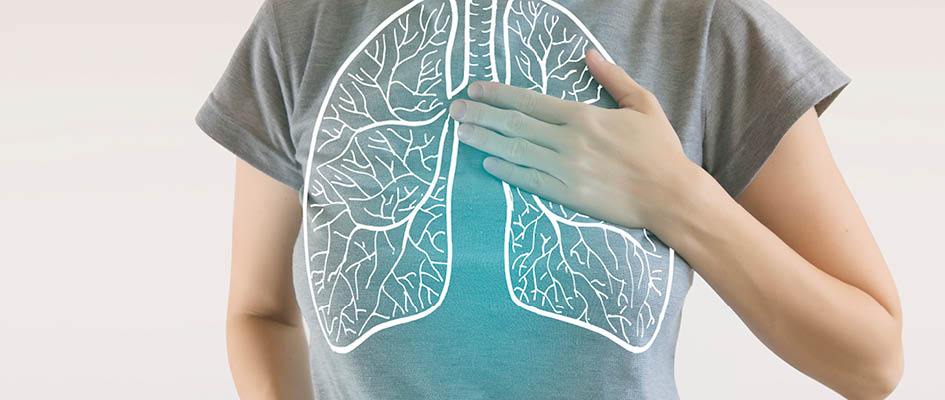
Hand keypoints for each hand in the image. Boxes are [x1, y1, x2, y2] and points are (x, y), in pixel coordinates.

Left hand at [449, 48, 698, 228]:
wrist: (670, 195)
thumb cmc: (659, 150)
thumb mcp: (642, 104)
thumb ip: (613, 78)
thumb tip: (588, 54)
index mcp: (583, 116)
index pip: (530, 101)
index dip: (499, 94)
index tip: (475, 89)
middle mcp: (568, 141)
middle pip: (514, 124)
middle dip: (480, 114)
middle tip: (453, 109)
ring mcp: (565, 169)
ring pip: (515, 150)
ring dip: (484, 139)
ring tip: (459, 132)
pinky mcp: (567, 195)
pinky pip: (529, 180)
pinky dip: (506, 170)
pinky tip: (486, 162)